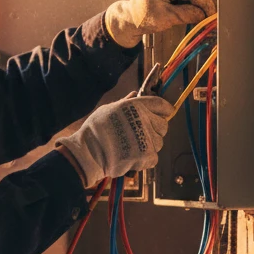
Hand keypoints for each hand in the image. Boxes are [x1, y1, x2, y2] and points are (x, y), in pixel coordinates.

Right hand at [56, 94, 174, 187]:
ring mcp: (146, 138)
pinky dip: (145, 159)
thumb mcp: (108, 109)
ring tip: (133, 146)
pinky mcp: (146, 156)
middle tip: (142, 133)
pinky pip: (154, 157)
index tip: (162, 114)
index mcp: (136, 106)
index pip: (162, 105)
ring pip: (159, 142)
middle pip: (163, 125)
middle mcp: (144, 120)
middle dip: (156, 129)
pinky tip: (132, 156)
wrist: (88, 152)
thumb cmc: (95, 129)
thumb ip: (125, 102)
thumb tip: (134, 93)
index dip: (164, 110)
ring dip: (149, 145)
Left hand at [105, 0, 215, 47]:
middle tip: (210, 20)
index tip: (212, 16)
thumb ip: (185, 14)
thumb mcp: (164, 18)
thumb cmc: (143, 16)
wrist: (133, 15)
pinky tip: (196, 13)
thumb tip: (205, 15)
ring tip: (202, 19)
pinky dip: (198, 3)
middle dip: (206, 4)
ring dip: (203, 4)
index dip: (205, 3)